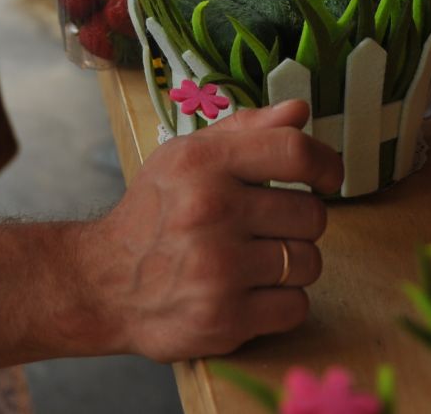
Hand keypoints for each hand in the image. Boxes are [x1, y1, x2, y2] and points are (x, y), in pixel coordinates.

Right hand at [85, 101, 342, 361]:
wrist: (103, 283)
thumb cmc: (152, 214)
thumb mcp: (186, 156)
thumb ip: (245, 129)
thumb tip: (300, 111)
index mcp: (202, 164)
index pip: (295, 152)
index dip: (326, 164)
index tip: (328, 177)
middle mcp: (211, 212)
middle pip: (311, 214)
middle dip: (298, 221)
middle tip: (267, 227)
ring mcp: (219, 270)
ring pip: (309, 263)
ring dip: (293, 264)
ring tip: (258, 261)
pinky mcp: (225, 319)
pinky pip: (295, 307)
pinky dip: (282, 302)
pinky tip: (252, 292)